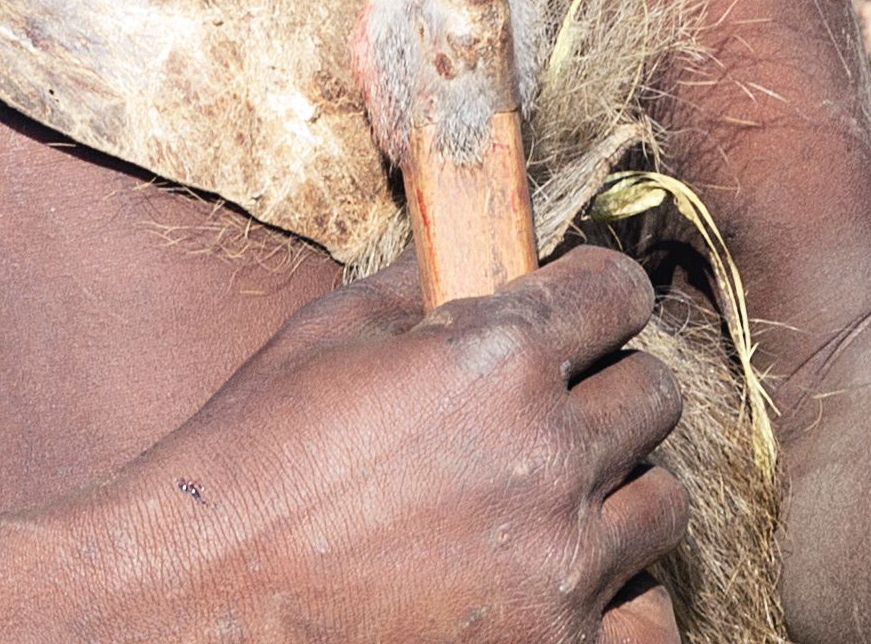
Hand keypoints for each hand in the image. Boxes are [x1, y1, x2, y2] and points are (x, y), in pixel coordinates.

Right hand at [97, 248, 692, 641]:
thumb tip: (479, 262)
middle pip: (656, 393)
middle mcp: (549, 452)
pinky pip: (652, 616)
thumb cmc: (256, 457)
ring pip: (664, 501)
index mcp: (500, 356)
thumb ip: (424, 287)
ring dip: (620, 489)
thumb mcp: (329, 332)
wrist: (206, 597)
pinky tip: (572, 581)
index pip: (620, 290)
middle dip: (612, 386)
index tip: (588, 311)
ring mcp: (562, 562)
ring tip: (559, 499)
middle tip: (559, 408)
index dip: (603, 293)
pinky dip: (624, 596)